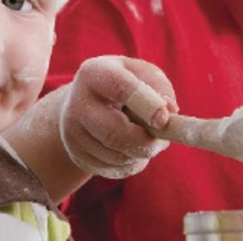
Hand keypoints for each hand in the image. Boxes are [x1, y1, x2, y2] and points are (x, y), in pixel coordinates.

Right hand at [59, 55, 177, 178]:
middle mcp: (77, 102)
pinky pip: (114, 169)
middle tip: (163, 140)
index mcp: (94, 73)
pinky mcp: (77, 155)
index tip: (164, 120)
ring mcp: (72, 132)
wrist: (83, 102)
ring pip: (117, 156)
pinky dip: (132, 163)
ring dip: (142, 153)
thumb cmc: (121, 84)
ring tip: (146, 138)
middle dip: (146, 142)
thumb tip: (169, 110)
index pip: (120, 88)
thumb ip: (158, 86)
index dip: (147, 105)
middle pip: (114, 134)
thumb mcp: (139, 73)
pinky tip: (131, 148)